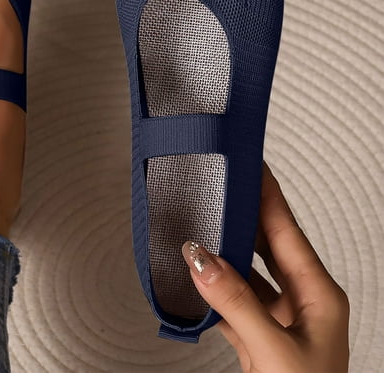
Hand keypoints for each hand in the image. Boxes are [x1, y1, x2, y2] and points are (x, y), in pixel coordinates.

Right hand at [181, 161, 349, 372]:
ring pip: (248, 271)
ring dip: (225, 251)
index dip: (268, 193)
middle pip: (268, 243)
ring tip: (205, 223)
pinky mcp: (261, 336)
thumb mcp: (274, 350)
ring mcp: (281, 319)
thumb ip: (235, 302)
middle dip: (245, 213)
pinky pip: (234, 299)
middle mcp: (302, 301)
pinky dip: (214, 287)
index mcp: (318, 294)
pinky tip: (198, 278)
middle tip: (223, 185)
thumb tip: (202, 259)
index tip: (251, 165)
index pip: (286, 228)